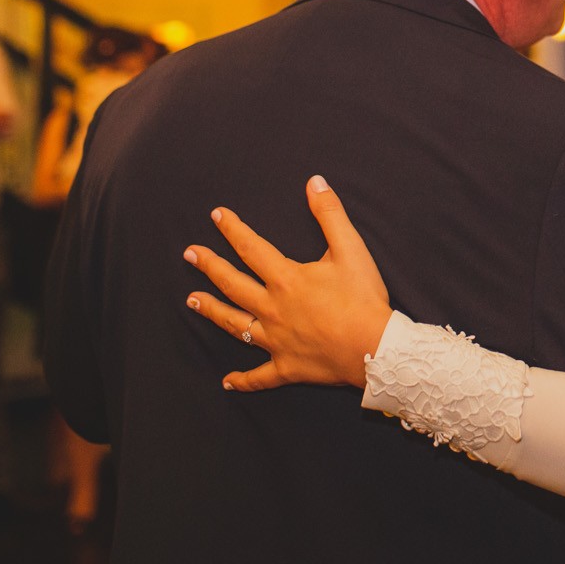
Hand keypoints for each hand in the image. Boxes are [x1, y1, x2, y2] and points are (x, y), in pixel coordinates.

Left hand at [184, 176, 391, 391]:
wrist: (375, 348)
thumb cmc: (363, 298)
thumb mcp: (351, 249)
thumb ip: (330, 214)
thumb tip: (314, 182)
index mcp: (286, 279)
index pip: (251, 248)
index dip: (233, 230)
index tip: (216, 216)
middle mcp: (273, 308)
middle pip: (233, 284)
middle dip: (209, 267)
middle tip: (189, 254)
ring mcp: (276, 340)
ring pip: (235, 325)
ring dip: (212, 311)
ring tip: (191, 301)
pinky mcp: (287, 367)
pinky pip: (260, 376)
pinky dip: (243, 380)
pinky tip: (227, 381)